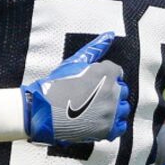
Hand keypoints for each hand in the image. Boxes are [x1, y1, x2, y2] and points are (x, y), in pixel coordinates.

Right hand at [22, 31, 129, 145]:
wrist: (42, 112)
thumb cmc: (56, 86)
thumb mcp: (74, 62)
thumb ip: (95, 48)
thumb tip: (111, 34)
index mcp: (106, 73)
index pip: (117, 73)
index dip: (105, 78)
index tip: (92, 84)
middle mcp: (112, 92)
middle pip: (121, 90)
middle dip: (109, 92)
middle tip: (91, 98)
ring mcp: (111, 112)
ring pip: (123, 108)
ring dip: (113, 108)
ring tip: (94, 110)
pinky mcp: (107, 129)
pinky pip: (121, 126)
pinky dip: (114, 124)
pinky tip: (99, 121)